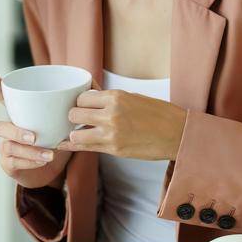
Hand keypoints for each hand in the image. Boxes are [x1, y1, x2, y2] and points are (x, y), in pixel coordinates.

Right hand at [0, 75, 71, 187]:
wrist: (52, 172)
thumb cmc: (55, 141)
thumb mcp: (63, 124)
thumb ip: (73, 106)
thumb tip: (91, 83)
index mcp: (20, 117)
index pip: (4, 101)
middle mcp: (9, 130)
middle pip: (1, 126)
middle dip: (16, 131)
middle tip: (35, 136)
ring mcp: (6, 148)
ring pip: (8, 146)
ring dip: (29, 151)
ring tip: (50, 154)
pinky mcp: (8, 164)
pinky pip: (13, 162)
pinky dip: (29, 162)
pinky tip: (43, 162)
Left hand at [64, 89, 187, 160]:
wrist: (178, 134)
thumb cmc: (159, 114)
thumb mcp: (133, 97)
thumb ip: (109, 97)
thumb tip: (89, 92)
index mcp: (116, 96)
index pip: (82, 97)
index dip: (80, 102)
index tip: (83, 106)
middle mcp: (111, 114)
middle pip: (74, 113)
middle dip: (74, 116)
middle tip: (79, 120)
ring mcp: (111, 133)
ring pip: (75, 133)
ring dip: (74, 133)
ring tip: (80, 132)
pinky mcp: (114, 150)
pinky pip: (85, 148)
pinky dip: (73, 146)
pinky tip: (63, 145)